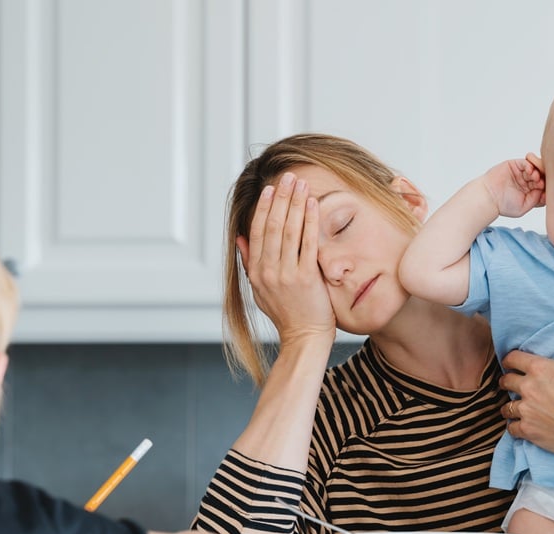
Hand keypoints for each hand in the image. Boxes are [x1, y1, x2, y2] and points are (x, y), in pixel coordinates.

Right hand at [237, 172, 335, 344]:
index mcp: (255, 271)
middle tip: (288, 177)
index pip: (258, 232)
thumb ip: (250, 263)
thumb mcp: (260, 290)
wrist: (304, 337)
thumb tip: (241, 238)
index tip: (271, 189)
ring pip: (289, 230)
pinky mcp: (305, 278)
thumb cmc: (285, 314)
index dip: (264, 208)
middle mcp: (268, 271)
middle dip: (281, 198)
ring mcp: (286, 274)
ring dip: (295, 204)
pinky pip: (308, 243)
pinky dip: (310, 221)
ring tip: (301, 184)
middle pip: (273, 226)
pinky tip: (313, 204)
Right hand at [481, 154, 545, 218]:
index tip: (545, 191)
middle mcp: (526, 182)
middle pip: (541, 176)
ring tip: (535, 178)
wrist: (488, 198)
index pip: (543, 187)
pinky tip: (530, 171)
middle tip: (541, 183)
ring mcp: (521, 173)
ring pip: (534, 168)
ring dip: (537, 172)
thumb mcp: (523, 208)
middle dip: (543, 179)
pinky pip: (525, 162)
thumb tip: (544, 191)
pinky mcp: (514, 165)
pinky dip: (530, 165)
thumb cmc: (502, 205)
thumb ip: (536, 200)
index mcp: (530, 192)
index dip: (546, 188)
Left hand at [499, 293, 553, 458]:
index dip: (513, 360)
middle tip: (516, 383)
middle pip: (505, 381)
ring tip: (520, 404)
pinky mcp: (530, 432)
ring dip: (511, 404)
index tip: (516, 363)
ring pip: (506, 406)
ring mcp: (527, 411)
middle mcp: (528, 388)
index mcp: (540, 368)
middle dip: (509, 380)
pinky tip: (524, 423)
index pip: (512, 359)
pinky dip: (515, 425)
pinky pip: (511, 427)